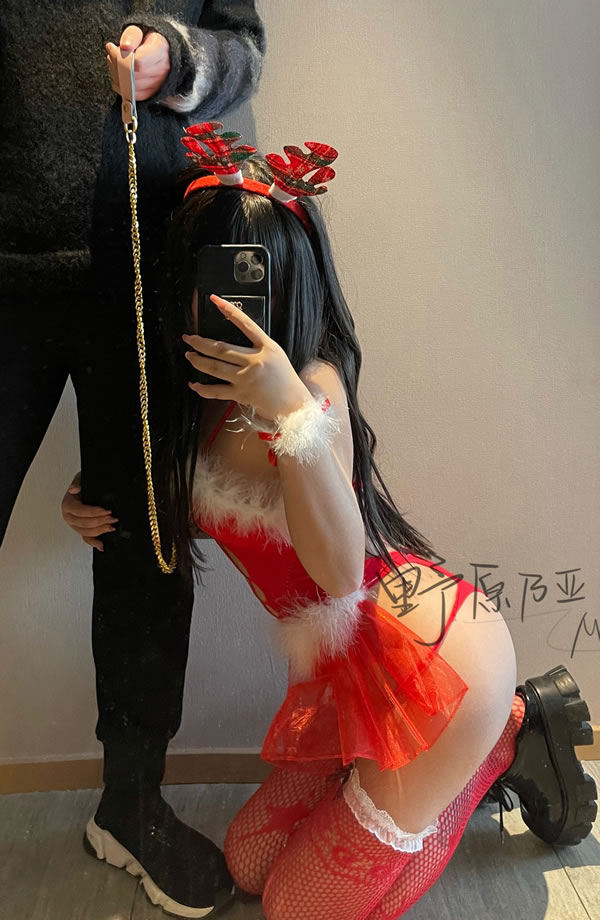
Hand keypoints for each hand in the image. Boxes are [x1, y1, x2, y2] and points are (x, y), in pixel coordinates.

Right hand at [61, 472, 117, 550]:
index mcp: (67, 505)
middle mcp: (69, 517)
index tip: (106, 510)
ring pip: (85, 532)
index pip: (80, 511)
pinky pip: (86, 538)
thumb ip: (77, 482)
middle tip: (112, 518)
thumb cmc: (82, 484)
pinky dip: (93, 542)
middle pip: (84, 524)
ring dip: (100, 531)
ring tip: (111, 527)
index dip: (93, 512)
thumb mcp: (80, 478)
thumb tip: (74, 489)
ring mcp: (74, 525)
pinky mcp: (80, 529)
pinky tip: (101, 545)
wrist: (83, 488)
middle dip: (100, 522)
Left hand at [106, 25, 170, 99]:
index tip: (116, 48)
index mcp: (160, 50)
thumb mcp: (137, 31)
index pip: (139, 62)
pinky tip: (118, 75)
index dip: (123, 58)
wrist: (154, 52)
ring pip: (132, 86)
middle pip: (134, 75)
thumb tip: (125, 46)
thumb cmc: (144, 41)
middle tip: (111, 53)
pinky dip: (121, 86)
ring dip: (117, 75)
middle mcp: (162, 69)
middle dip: (117, 65)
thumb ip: (131, 36)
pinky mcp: (151, 93)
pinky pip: (133, 95)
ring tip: (114, 62)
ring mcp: (158, 83)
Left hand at [183, 295, 311, 420]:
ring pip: (214, 368)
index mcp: (265, 347)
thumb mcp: (276, 354)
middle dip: (200, 342)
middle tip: (188, 338)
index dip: (228, 310)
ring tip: (189, 355)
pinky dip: (202, 389)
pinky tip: (193, 384)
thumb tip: (235, 336)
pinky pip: (216, 391)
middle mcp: (254, 362)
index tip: (214, 300)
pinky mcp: (241, 394)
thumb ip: (257, 344)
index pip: (244, 324)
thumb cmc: (285, 379)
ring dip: (198, 360)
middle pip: (221, 349)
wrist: (294, 404)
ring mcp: (246, 379)